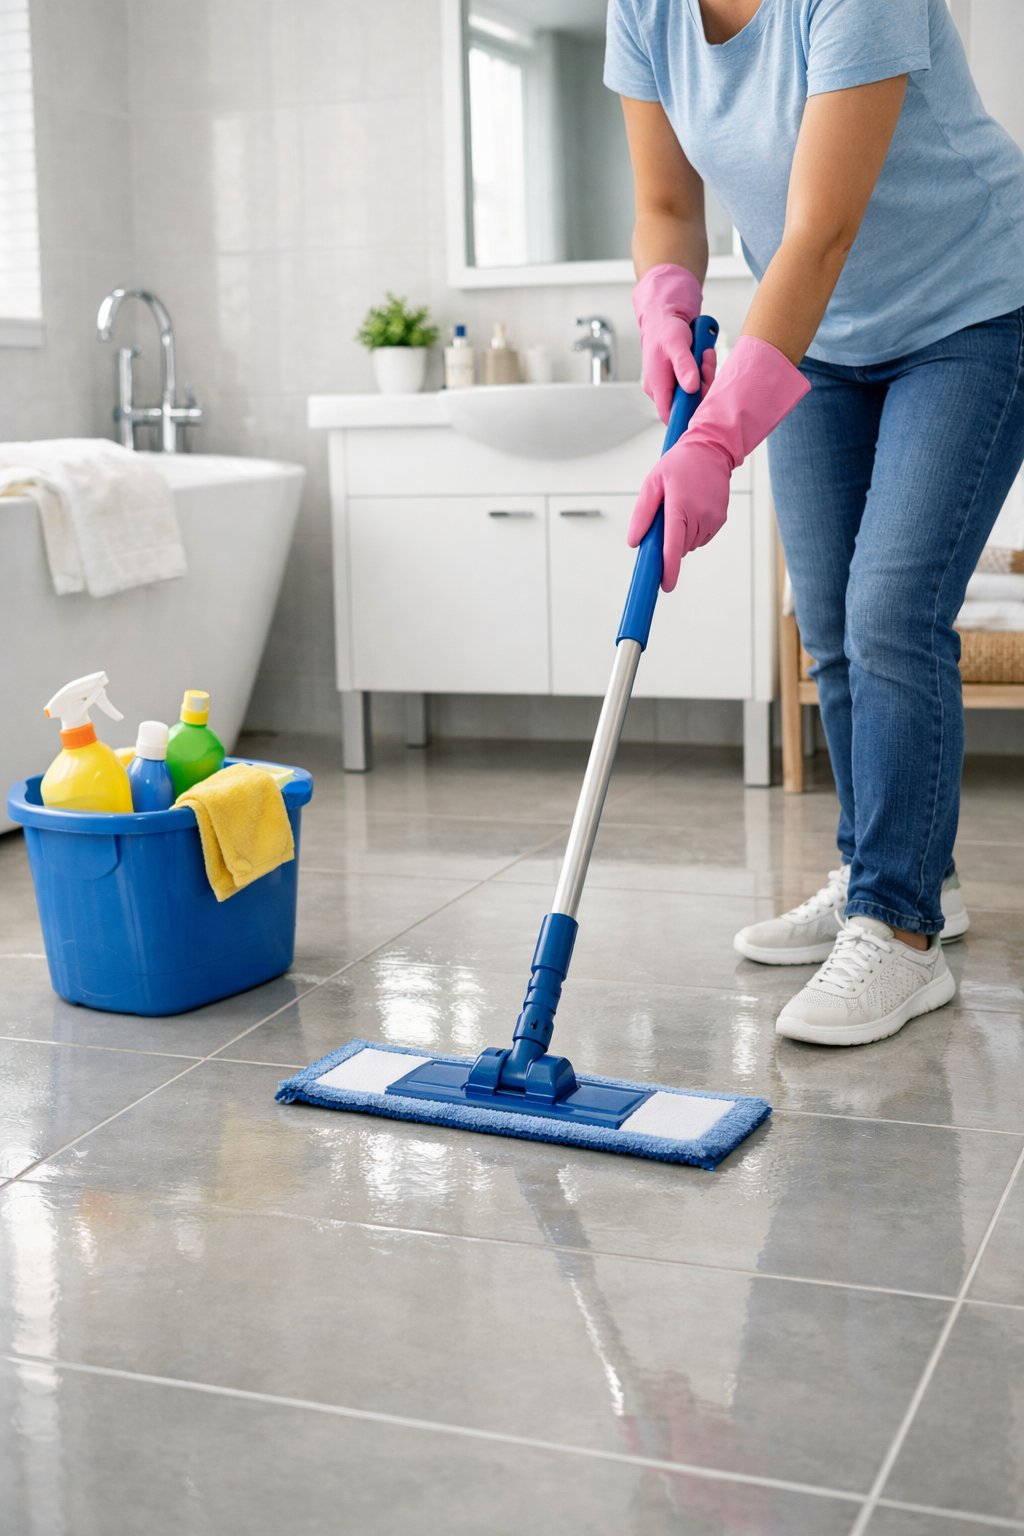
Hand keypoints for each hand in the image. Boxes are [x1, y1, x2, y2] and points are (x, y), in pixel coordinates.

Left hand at [628, 436, 730, 592]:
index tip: (665, 586)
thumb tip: (634, 542)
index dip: (669, 570)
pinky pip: (701, 537)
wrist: (711, 449)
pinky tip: (693, 509)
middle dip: (669, 541)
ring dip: (682, 535)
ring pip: (690, 545)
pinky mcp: (721, 520)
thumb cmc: (678, 465)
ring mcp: (713, 519)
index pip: (674, 547)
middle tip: (667, 515)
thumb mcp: (653, 483)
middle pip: (679, 548)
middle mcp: (700, 516)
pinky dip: (693, 530)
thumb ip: (642, 513)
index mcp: (680, 508)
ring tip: (682, 507)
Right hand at [633, 263, 706, 421]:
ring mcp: (669, 385)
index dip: (685, 417)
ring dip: (704, 377)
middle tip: (705, 366)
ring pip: (693, 394)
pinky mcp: (678, 379)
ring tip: (704, 356)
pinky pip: (695, 383)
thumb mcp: (676, 344)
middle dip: (702, 388)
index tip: (702, 406)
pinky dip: (703, 372)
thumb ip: (684, 366)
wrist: (665, 318)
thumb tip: (691, 387)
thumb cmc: (666, 330)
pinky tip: (702, 357)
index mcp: (656, 385)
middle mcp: (660, 389)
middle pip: (685, 405)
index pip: (668, 415)